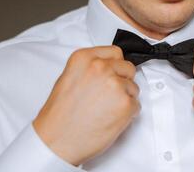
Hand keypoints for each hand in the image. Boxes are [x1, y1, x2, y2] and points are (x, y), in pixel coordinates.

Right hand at [33, 46, 139, 165]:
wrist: (56, 141)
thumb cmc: (60, 115)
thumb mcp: (69, 78)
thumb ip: (91, 69)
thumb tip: (110, 69)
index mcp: (85, 58)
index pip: (115, 52)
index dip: (116, 66)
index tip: (113, 74)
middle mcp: (101, 67)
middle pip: (128, 68)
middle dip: (123, 81)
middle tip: (110, 95)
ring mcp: (115, 85)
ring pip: (134, 87)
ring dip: (125, 98)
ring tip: (106, 110)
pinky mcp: (126, 104)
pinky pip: (136, 105)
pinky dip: (128, 113)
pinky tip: (111, 119)